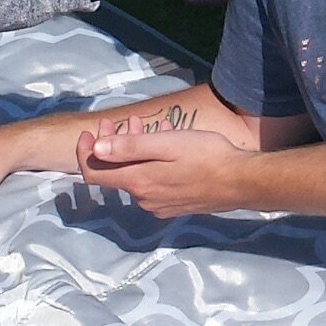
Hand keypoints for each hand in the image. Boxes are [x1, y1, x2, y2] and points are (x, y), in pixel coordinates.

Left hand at [78, 124, 254, 218]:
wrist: (241, 182)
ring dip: (134, 150)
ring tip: (148, 125)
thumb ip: (130, 147)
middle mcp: (144, 199)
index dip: (84, 153)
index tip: (88, 132)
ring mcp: (159, 205)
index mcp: (138, 182)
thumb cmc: (206, 156)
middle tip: (122, 120)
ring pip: (135, 175)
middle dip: (112, 144)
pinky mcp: (174, 205)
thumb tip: (96, 149)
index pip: (94, 175)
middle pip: (115, 173)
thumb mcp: (167, 144)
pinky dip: (150, 162)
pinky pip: (152, 183)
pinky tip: (165, 144)